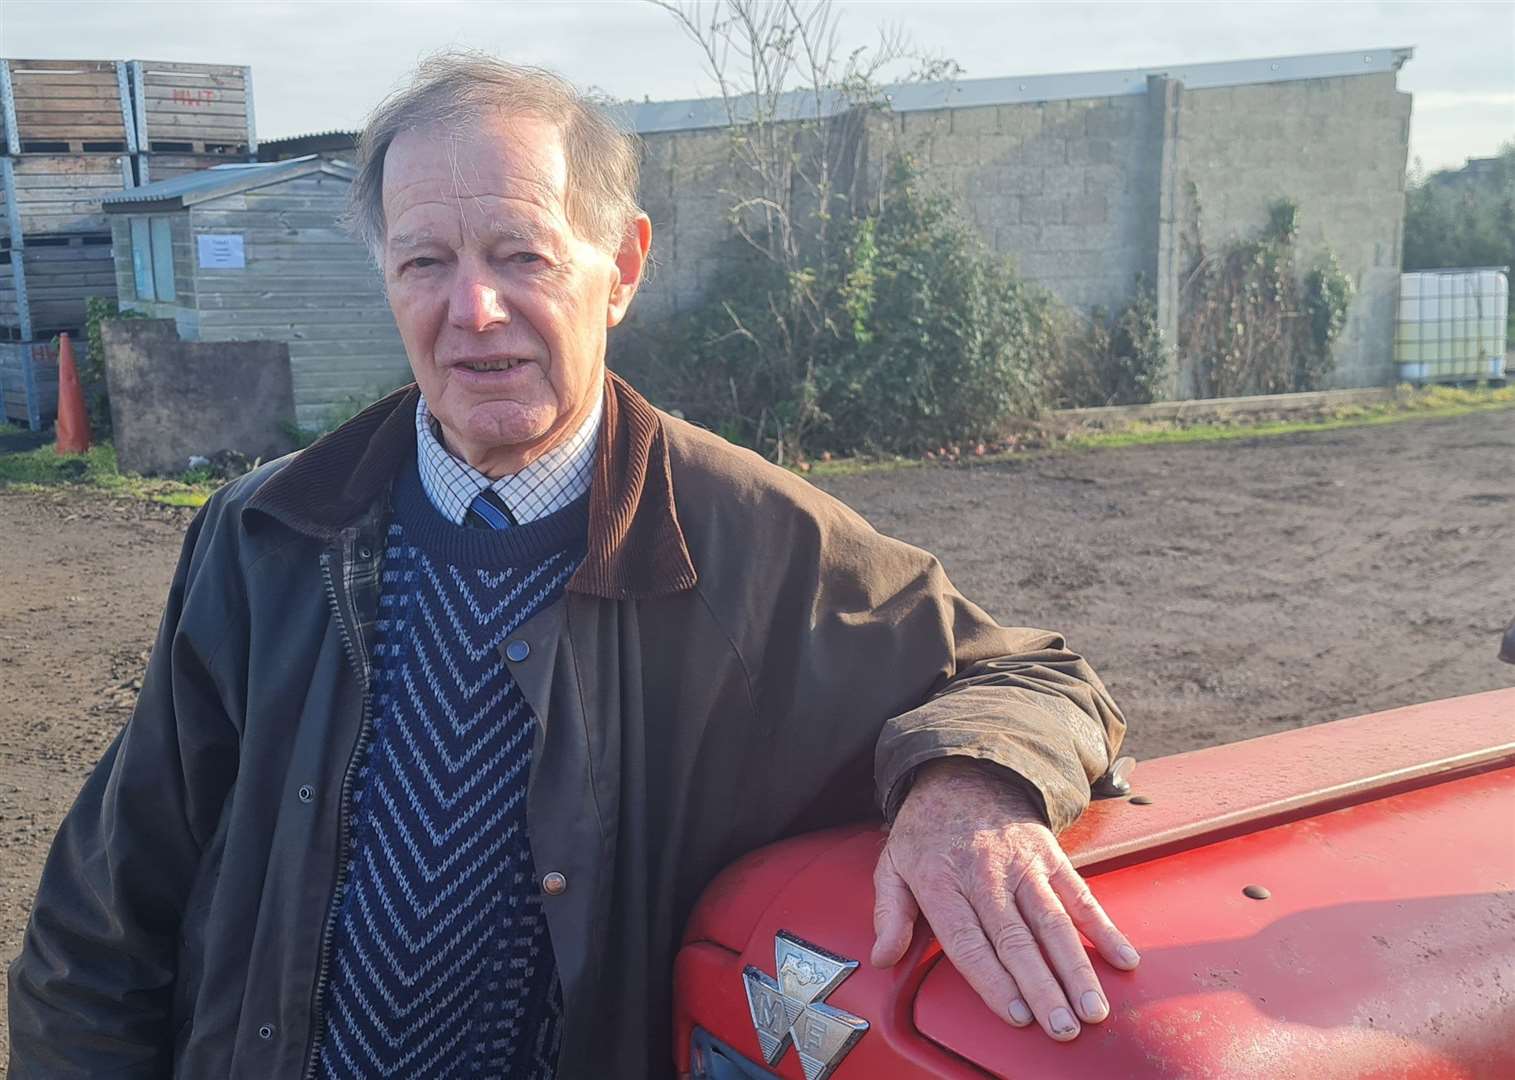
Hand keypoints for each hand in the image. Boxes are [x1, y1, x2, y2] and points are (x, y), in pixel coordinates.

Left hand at [871, 757, 1139, 1040]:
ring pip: (1053, 922)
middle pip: (1016, 939)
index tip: (1015, 1015)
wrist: (965, 770)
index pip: (968, 940)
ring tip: (1092, 1009)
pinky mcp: (1051, 856)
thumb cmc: (927, 829)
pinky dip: (1104, 927)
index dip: (993, 979)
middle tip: (1062, 1028)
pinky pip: (1080, 895)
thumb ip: (889, 912)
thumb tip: (883, 957)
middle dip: (1042, 988)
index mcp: (942, 881)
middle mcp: (986, 874)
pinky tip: (1123, 959)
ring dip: (1076, 968)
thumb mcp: (893, 863)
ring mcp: (1023, 865)